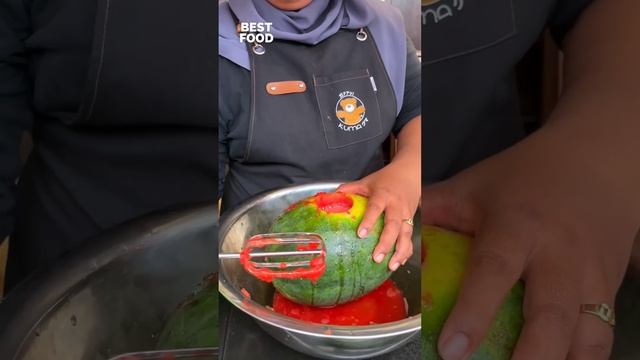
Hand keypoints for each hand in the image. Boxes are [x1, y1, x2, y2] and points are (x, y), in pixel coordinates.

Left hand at [338, 159, 419, 270]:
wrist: (409, 175)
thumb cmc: (385, 180)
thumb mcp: (367, 181)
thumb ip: (350, 189)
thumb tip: (332, 197)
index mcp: (383, 195)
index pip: (375, 208)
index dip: (369, 221)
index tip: (361, 234)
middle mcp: (396, 206)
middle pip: (393, 225)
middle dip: (386, 242)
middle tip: (377, 257)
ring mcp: (406, 215)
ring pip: (406, 235)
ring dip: (400, 251)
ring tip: (391, 266)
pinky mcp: (412, 222)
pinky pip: (411, 239)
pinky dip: (407, 252)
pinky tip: (400, 263)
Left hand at [422, 130, 637, 359]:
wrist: (595, 162)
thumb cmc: (523, 177)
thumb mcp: (474, 185)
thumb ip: (435, 210)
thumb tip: (396, 236)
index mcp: (516, 226)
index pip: (494, 271)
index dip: (473, 312)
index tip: (451, 350)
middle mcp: (558, 255)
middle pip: (551, 315)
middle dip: (530, 356)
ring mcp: (592, 276)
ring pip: (589, 336)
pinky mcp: (611, 289)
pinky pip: (604, 336)